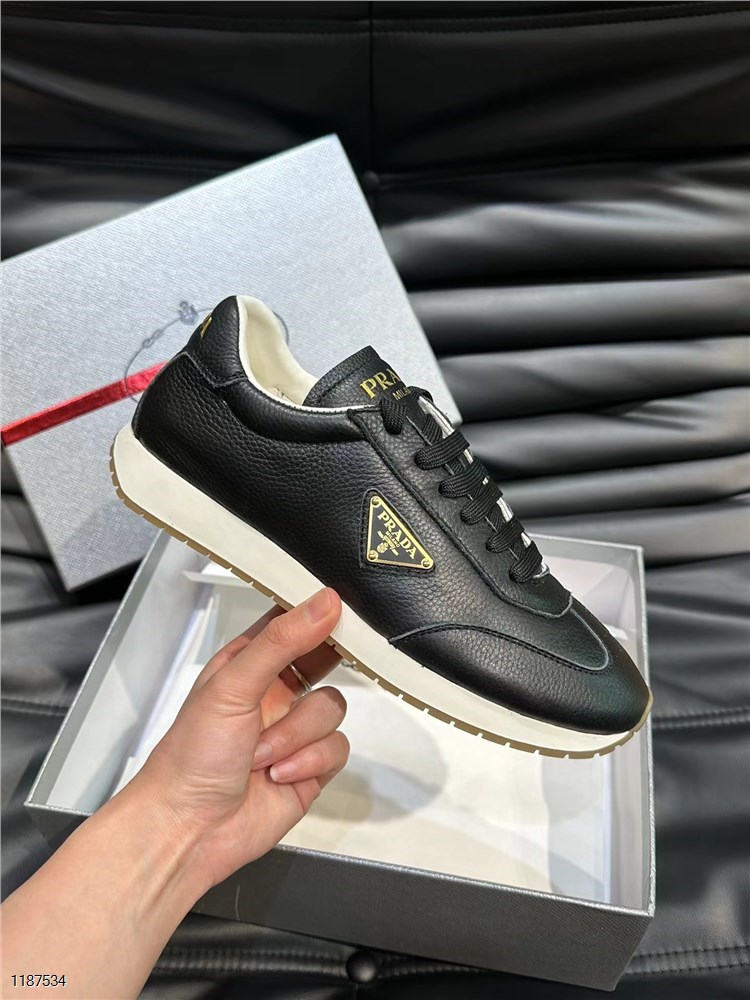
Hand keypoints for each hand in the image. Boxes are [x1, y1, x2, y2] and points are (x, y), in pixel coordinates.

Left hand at [127, 587, 347, 891]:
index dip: (317, 610)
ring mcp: (295, 729)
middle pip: (324, 658)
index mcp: (248, 662)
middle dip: (323, 672)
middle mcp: (275, 691)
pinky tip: (279, 775)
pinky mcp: (312, 766)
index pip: (292, 621)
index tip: (339, 605)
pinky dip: (309, 761)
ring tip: (262, 755)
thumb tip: (323, 603)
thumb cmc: (191, 754)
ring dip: (298, 734)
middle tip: (321, 668)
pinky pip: (338, 747)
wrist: (188, 829)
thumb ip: (282, 641)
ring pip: (332, 707)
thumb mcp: (232, 685)